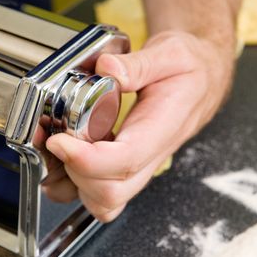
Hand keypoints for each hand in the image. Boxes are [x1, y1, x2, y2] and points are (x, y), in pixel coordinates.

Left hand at [43, 30, 235, 221]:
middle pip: (111, 193)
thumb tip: (107, 69)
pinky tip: (65, 155)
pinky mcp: (126, 167)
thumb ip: (140, 64)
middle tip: (56, 140)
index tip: (60, 141)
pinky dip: (75, 184)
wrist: (200, 81)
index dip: (88, 159)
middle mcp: (149, 157)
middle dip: (75, 173)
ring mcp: (138, 166)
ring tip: (56, 151)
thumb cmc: (188, 71)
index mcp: (161, 129)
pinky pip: (100, 194)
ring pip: (105, 202)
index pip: (125, 160)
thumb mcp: (171, 54)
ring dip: (73, 185)